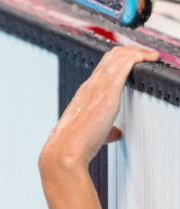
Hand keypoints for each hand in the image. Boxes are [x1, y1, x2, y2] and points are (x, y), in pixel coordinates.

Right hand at [39, 46, 157, 174]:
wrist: (65, 149)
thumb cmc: (76, 145)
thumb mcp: (93, 134)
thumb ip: (106, 131)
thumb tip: (115, 133)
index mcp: (85, 94)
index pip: (104, 68)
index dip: (121, 62)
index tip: (136, 64)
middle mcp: (91, 86)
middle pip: (111, 56)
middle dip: (131, 52)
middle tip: (146, 57)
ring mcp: (98, 86)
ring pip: (118, 55)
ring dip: (138, 52)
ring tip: (151, 56)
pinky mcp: (108, 90)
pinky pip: (125, 62)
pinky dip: (139, 56)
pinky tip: (150, 59)